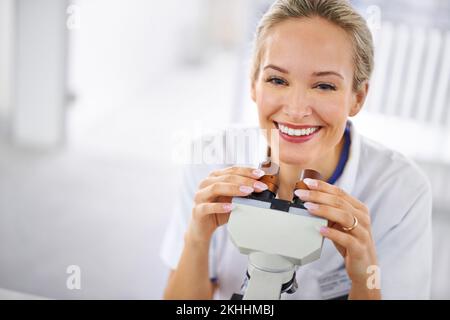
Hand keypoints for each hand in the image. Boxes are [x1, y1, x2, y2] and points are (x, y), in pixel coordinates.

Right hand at [186, 166, 267, 243]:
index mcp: (214, 177)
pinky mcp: (197, 210)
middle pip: (226, 177)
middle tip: (259, 186)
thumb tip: (261, 187)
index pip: (232, 169)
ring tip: (248, 192)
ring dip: (234, 189)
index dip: (247, 171)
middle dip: (245, 180)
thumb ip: (242, 192)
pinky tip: (230, 207)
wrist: (202, 228)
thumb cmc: (218, 211)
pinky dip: (220, 207)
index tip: (261, 175)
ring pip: (216, 188)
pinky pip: (207, 207)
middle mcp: (205, 183)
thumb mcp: (232, 199)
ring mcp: (200, 196)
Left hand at [294, 178, 379, 297]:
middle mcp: (362, 218)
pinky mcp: (359, 248)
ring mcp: (362, 233)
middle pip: (339, 202)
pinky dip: (332, 233)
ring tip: (309, 208)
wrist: (364, 267)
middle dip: (318, 196)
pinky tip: (320, 230)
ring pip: (344, 216)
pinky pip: (346, 238)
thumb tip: (308, 200)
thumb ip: (329, 212)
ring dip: (324, 210)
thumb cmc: (350, 243)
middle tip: (302, 195)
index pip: (340, 192)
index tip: (307, 183)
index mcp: (358, 209)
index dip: (323, 186)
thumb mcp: (340, 224)